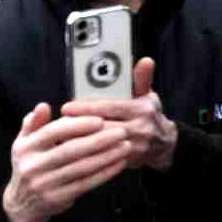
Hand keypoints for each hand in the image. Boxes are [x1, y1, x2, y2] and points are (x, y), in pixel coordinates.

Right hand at [2, 104, 130, 221]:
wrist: (23, 204)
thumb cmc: (31, 165)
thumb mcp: (24, 144)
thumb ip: (34, 124)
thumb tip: (43, 105)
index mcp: (25, 148)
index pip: (52, 132)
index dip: (77, 125)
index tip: (100, 119)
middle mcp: (32, 166)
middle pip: (70, 150)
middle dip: (99, 140)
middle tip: (121, 132)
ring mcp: (44, 184)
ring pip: (81, 167)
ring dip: (106, 156)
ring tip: (125, 146)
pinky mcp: (57, 198)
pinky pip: (85, 184)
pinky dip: (104, 173)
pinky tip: (119, 164)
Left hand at [61, 58, 176, 171]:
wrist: (164, 145)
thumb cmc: (149, 115)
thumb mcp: (148, 96)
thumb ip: (141, 79)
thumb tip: (145, 60)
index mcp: (142, 109)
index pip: (110, 107)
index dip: (86, 108)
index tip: (66, 107)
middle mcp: (139, 128)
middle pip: (102, 127)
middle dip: (78, 125)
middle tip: (57, 123)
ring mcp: (133, 146)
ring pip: (99, 144)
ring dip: (79, 140)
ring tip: (59, 136)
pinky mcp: (125, 160)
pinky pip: (101, 158)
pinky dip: (85, 154)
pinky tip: (71, 150)